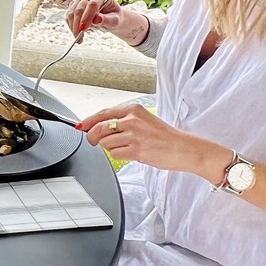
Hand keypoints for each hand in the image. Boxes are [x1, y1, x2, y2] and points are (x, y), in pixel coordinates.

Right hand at [66, 0, 145, 45]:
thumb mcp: (115, 20)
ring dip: (73, 27)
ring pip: (72, 12)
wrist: (110, 16)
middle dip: (78, 24)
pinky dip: (71, 26)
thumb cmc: (114, 17)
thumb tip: (97, 20)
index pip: (93, 4)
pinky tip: (77, 33)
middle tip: (79, 38)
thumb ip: (108, 20)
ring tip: (79, 39)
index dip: (87, 16)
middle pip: (80, 7)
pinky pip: (69, 16)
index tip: (83, 29)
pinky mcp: (74, 4)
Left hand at [78, 102, 228, 179]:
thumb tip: (98, 126)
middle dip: (92, 137)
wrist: (184, 148)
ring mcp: (134, 134)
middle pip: (98, 128)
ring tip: (125, 148)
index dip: (88, 121)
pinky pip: (115, 154)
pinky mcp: (136, 149)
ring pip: (105, 143)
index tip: (81, 126)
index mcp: (133, 109)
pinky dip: (118, 156)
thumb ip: (123, 121)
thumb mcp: (144, 120)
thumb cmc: (164, 136)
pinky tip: (131, 154)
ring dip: (110, 148)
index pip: (102, 114)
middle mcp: (132, 120)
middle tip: (94, 142)